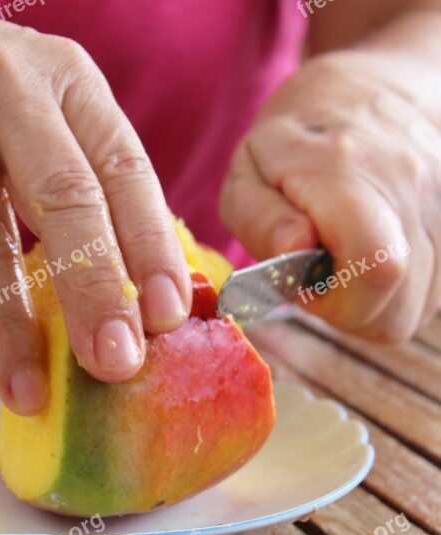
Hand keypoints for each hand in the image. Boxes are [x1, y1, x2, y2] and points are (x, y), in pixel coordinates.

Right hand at [0, 0, 190, 412]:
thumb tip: (122, 289)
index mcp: (69, 82)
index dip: (151, 248)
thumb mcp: (39, 107)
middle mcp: (12, 92)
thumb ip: (80, 182)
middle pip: (66, 198)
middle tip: (118, 363)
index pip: (126, 170)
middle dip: (96, 289)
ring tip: (33, 387)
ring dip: (12, 323)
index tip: (168, 318)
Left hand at [220, 51, 440, 341]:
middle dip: (348, 310)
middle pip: (399, 310)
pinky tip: (372, 258)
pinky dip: (401, 292)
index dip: (331, 297)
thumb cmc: (294, 138)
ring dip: (374, 303)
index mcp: (348, 172)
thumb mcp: (248, 170)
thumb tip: (293, 252)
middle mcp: (413, 189)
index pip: (375, 267)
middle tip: (319, 273)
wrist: (376, 88)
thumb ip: (259, 217)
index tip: (301, 278)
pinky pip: (435, 291)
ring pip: (420, 308)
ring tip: (345, 261)